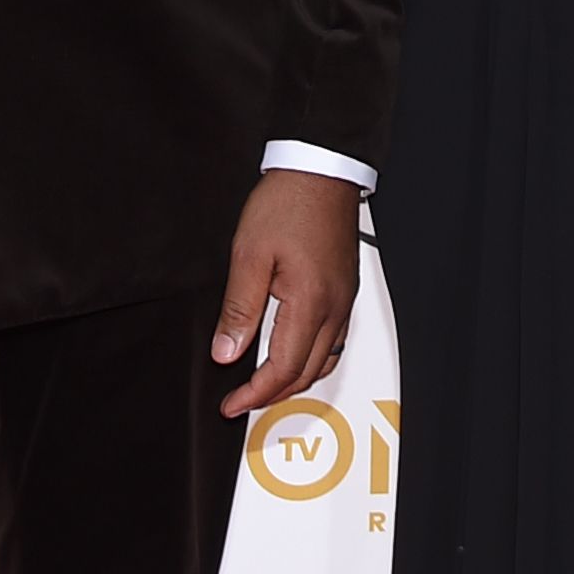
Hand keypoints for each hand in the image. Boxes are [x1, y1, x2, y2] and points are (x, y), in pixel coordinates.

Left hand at [213, 169, 360, 419]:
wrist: (321, 169)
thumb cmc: (288, 202)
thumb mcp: (248, 255)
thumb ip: (239, 310)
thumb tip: (227, 352)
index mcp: (311, 302)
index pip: (283, 368)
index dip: (255, 393)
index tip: (232, 403)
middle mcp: (335, 307)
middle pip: (308, 372)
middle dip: (274, 394)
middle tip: (241, 400)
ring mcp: (345, 299)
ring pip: (326, 360)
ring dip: (295, 379)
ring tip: (264, 385)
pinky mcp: (346, 288)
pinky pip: (335, 339)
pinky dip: (312, 358)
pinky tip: (293, 353)